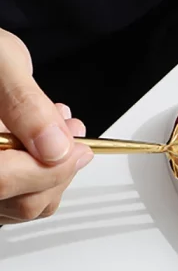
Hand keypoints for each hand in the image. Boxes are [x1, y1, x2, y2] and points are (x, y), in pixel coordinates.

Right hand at [0, 30, 92, 223]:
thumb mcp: (4, 66)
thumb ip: (26, 106)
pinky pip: (26, 198)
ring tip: (60, 129)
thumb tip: (55, 149)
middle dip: (59, 166)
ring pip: (27, 205)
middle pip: (21, 200)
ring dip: (57, 169)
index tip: (76, 146)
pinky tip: (50, 142)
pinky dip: (48, 174)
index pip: (3, 181)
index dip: (48, 169)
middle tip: (69, 129)